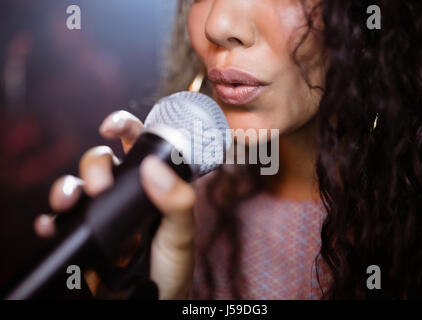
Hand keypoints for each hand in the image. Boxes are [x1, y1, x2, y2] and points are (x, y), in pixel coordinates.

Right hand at [34, 110, 195, 298]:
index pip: (137, 143)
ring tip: (68, 201)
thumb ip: (177, 203)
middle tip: (100, 188)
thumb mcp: (181, 235)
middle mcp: (125, 192)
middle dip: (93, 165)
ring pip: (76, 185)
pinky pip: (61, 220)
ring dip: (66, 187)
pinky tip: (50, 225)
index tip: (110, 127)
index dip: (123, 126)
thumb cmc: (172, 268)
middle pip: (101, 161)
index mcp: (151, 184)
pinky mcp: (85, 234)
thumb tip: (154, 167)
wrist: (150, 302)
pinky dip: (50, 219)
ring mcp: (103, 212)